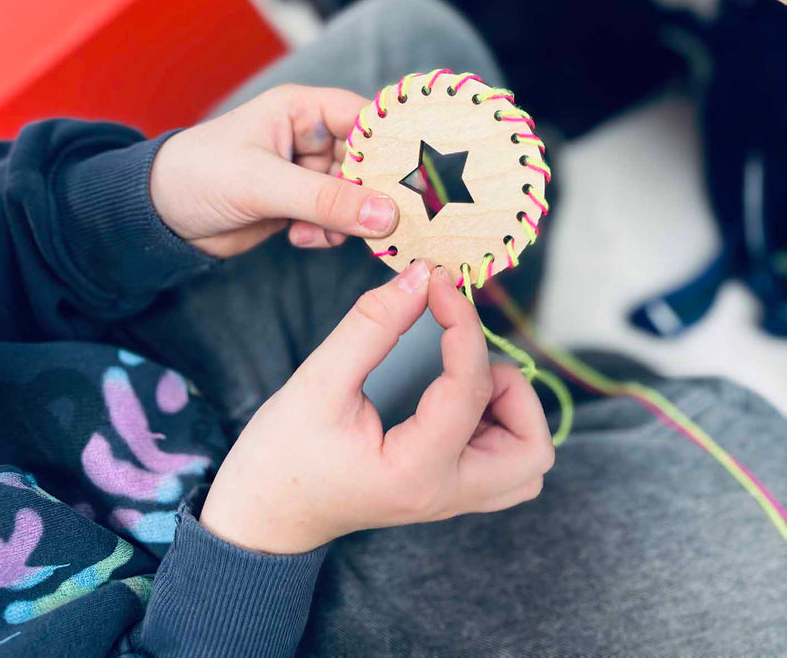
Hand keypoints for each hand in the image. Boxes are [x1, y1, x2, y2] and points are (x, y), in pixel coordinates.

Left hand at [150, 84, 397, 256]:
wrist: (155, 217)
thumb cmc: (197, 175)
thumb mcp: (262, 184)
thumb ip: (325, 200)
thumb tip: (385, 215)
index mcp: (302, 111)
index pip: (366, 118)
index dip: (393, 144)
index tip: (420, 174)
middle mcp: (310, 137)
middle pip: (368, 162)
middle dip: (374, 193)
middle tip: (389, 221)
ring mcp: (305, 174)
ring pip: (355, 196)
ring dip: (347, 220)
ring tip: (319, 232)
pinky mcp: (298, 205)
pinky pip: (335, 219)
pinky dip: (328, 233)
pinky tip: (300, 238)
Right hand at [200, 263, 554, 553]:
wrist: (262, 517)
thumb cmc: (281, 456)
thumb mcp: (318, 383)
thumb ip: (371, 326)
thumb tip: (420, 278)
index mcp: (416, 471)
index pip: (471, 389)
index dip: (462, 324)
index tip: (437, 284)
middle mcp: (445, 494)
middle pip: (531, 447)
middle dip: (510, 386)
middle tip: (460, 352)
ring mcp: (449, 499)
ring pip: (526, 460)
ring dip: (510, 408)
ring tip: (457, 374)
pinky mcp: (444, 491)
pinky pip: (502, 463)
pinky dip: (495, 423)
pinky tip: (450, 395)